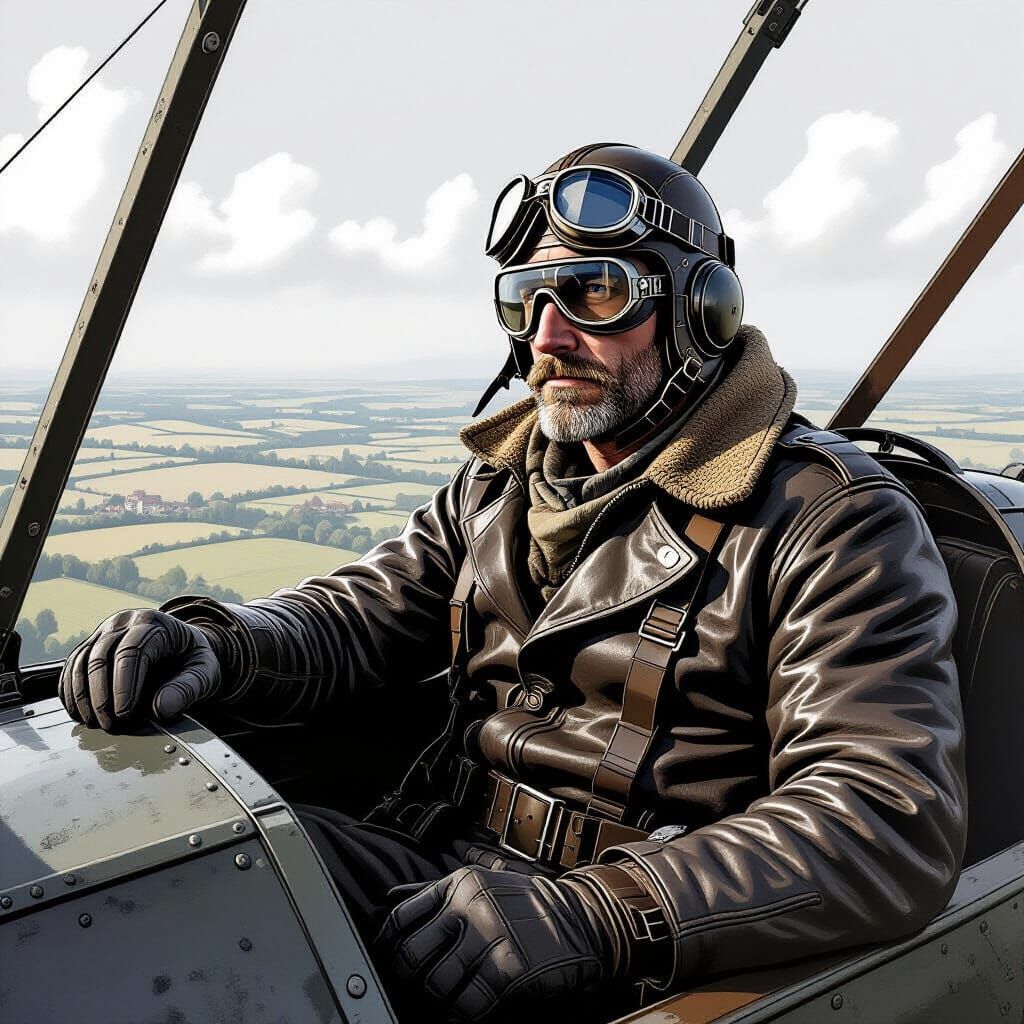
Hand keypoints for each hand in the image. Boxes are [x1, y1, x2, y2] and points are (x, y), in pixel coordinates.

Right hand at [58, 608, 221, 730]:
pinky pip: (73, 665)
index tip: (124, 713)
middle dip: (102, 694)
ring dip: (83, 695)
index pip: (133, 650)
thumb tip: (161, 709)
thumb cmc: (193, 660)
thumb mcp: (205, 673)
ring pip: (82, 660)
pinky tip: (79, 713)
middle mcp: (126, 622)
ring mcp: (105, 631)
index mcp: (156, 624)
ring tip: (94, 723)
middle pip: (102, 655)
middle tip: (110, 725)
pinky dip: (71, 690)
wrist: (184, 649)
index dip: (125, 684)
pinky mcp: (92, 644)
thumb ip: (188, 689)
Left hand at [373, 865, 615, 1022]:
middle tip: (419, 989)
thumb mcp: (481, 883)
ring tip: (448, 1002)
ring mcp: (490, 935)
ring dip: (439, 1001)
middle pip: (412, 953)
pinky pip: (470, 1003)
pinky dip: (463, 1014)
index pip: (402, 916)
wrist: (581, 916)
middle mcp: (470, 905)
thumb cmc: (524, 903)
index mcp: (459, 884)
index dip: (388, 945)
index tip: (388, 961)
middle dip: (409, 979)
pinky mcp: (510, 967)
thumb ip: (437, 892)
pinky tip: (467, 1011)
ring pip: (437, 983)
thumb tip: (389, 894)